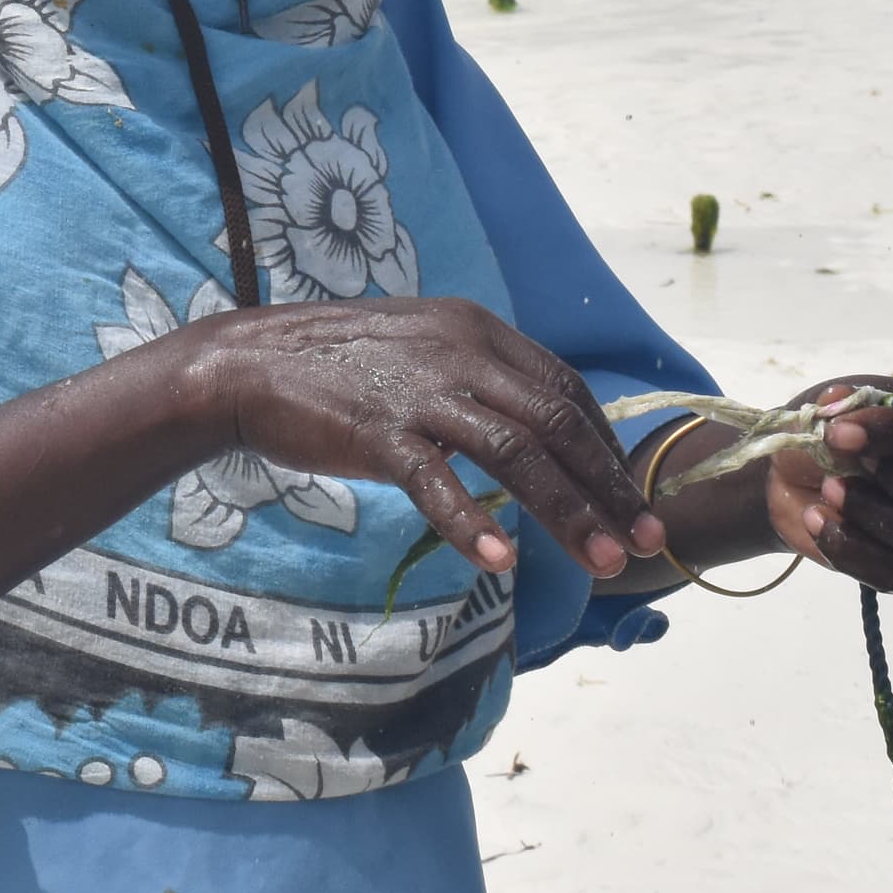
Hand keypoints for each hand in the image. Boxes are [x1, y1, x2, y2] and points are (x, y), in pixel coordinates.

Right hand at [179, 296, 663, 578]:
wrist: (243, 364)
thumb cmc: (332, 369)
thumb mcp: (419, 354)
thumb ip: (475, 382)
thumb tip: (532, 435)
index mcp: (475, 329)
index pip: (566, 391)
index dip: (608, 449)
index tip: (632, 499)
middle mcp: (458, 350)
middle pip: (557, 423)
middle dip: (611, 488)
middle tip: (649, 541)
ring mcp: (418, 389)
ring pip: (517, 452)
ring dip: (570, 512)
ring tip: (606, 563)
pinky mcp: (375, 429)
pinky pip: (435, 481)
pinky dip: (472, 522)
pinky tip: (500, 560)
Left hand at [769, 376, 892, 588]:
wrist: (802, 477)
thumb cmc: (833, 432)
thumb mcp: (834, 406)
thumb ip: (840, 406)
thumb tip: (838, 403)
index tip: (837, 434)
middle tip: (845, 474)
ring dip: (874, 519)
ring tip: (827, 492)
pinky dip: (851, 551)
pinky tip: (817, 520)